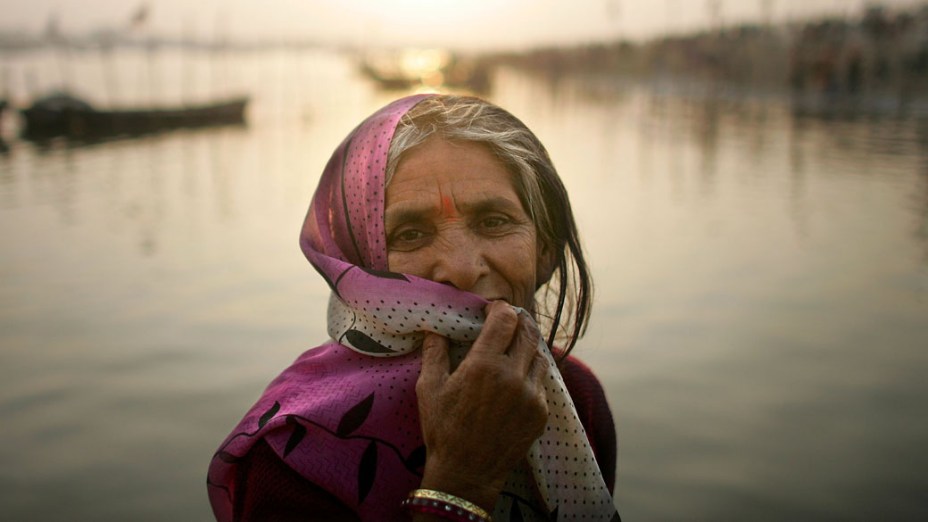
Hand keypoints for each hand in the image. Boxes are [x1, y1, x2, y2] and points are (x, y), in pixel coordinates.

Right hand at [415, 300, 548, 511]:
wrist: (466, 473)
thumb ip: (434, 353)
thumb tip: (435, 328)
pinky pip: (543, 381)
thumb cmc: (443, 429)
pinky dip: (532, 373)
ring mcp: (531, 395)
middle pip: (528, 332)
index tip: (494, 309)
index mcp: (484, 365)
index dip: (501, 309)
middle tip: (509, 322)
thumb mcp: (429, 388)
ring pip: (540, 355)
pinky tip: (519, 376)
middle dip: (519, 322)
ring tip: (515, 347)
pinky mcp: (540, 412)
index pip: (505, 319)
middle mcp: (512, 376)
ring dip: (529, 346)